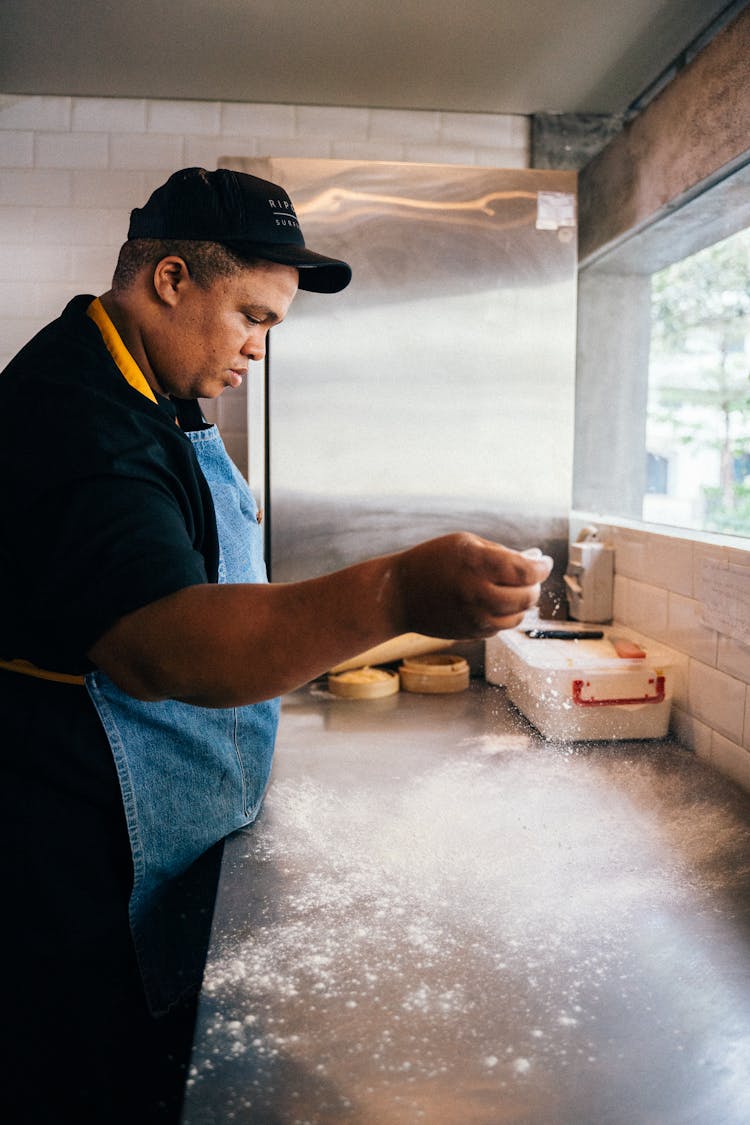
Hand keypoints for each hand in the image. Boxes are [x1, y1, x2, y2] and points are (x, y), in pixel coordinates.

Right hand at [395, 532, 552, 639]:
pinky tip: (494, 602)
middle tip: (528, 576)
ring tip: (510, 589)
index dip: (541, 568)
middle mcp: (477, 593)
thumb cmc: (432, 561)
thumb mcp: (465, 543)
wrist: (398, 595)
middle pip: (527, 596)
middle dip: (533, 585)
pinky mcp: (471, 634)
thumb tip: (535, 561)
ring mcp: (474, 617)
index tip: (544, 563)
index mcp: (477, 563)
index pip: (526, 571)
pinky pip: (502, 627)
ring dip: (521, 603)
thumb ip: (501, 553)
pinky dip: (506, 615)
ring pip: (518, 616)